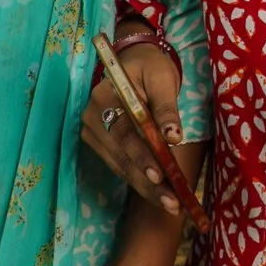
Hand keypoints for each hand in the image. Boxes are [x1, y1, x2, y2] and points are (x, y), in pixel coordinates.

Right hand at [79, 31, 193, 218]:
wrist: (135, 61)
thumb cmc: (151, 67)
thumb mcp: (163, 79)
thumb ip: (167, 107)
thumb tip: (173, 137)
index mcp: (104, 96)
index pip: (122, 132)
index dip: (141, 157)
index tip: (160, 176)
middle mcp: (92, 117)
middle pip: (121, 155)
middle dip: (147, 182)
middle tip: (172, 203)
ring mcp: (93, 132)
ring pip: (121, 166)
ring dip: (146, 187)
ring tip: (170, 204)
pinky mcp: (100, 143)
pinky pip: (120, 165)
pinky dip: (140, 180)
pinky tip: (159, 194)